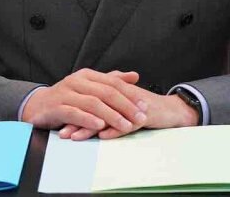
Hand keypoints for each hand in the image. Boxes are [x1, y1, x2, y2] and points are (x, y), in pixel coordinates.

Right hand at [21, 69, 149, 137]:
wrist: (37, 105)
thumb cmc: (67, 97)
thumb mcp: (89, 86)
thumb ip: (111, 81)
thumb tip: (134, 75)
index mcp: (87, 75)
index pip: (113, 83)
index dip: (130, 94)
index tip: (144, 106)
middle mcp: (77, 81)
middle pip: (106, 92)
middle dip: (126, 106)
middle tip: (140, 117)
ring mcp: (66, 93)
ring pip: (93, 103)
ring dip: (111, 116)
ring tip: (125, 125)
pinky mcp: (56, 107)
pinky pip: (74, 113)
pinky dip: (88, 119)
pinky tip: (100, 126)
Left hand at [58, 74, 199, 140]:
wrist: (170, 110)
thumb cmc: (144, 108)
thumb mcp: (123, 103)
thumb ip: (106, 103)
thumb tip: (86, 112)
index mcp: (114, 91)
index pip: (90, 100)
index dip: (74, 110)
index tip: (59, 120)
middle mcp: (121, 96)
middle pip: (94, 107)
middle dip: (77, 120)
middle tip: (62, 130)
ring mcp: (132, 106)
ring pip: (107, 116)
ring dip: (90, 127)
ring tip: (75, 137)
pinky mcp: (143, 116)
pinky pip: (126, 124)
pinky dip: (114, 131)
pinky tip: (102, 136)